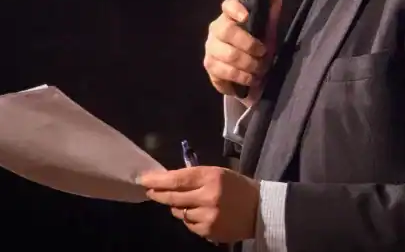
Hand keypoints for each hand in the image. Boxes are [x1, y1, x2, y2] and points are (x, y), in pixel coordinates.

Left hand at [139, 166, 259, 242]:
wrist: (259, 210)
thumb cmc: (236, 187)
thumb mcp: (218, 173)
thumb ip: (194, 176)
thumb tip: (167, 180)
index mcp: (211, 177)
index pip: (177, 178)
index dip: (158, 180)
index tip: (144, 179)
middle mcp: (208, 196)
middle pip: (173, 197)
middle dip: (158, 194)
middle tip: (150, 191)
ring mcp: (207, 216)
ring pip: (179, 212)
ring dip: (177, 207)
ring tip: (185, 202)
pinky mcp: (208, 231)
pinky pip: (188, 224)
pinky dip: (188, 218)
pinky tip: (198, 213)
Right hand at [204, 0, 281, 106]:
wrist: (245, 72)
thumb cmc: (255, 47)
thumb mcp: (266, 33)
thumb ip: (270, 17)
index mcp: (230, 16)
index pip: (228, 5)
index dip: (235, 9)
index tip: (246, 16)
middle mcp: (216, 29)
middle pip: (227, 31)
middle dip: (249, 44)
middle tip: (264, 53)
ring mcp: (210, 48)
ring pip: (228, 55)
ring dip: (249, 65)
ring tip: (261, 70)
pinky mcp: (209, 66)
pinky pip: (224, 72)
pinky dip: (242, 78)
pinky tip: (251, 80)